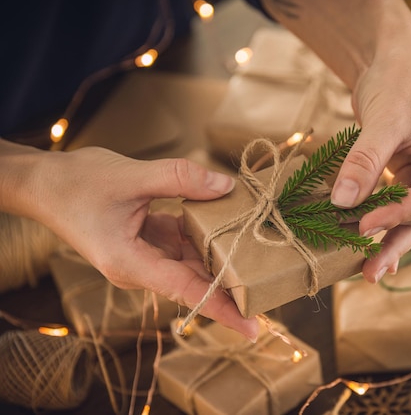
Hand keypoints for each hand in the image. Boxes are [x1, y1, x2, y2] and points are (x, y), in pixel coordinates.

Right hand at [33, 147, 258, 340]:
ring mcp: (145, 255)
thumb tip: (226, 185)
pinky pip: (182, 242)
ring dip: (220, 254)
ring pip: (192, 261)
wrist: (43, 184)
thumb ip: (180, 178)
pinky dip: (202, 233)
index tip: (255, 327)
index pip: (188, 292)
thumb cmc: (76, 185)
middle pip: (196, 281)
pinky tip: (227, 221)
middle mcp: (141, 267)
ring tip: (259, 252)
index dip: (224, 310)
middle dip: (232, 283)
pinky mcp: (147, 240)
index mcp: (132, 264)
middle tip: (272, 285)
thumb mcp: (130, 177)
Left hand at [258, 0, 410, 283]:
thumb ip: (365, 161)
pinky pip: (398, 206)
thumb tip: (342, 202)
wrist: (391, 59)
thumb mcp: (383, 118)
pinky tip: (371, 251)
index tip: (362, 226)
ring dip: (388, 240)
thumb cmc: (399, 77)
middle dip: (394, 239)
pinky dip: (382, 222)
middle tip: (368, 272)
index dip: (397, 213)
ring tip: (367, 272)